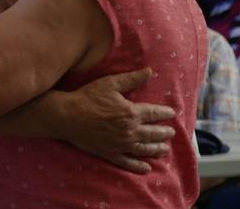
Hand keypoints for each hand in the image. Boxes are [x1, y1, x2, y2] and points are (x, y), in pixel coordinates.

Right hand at [59, 68, 175, 173]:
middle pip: (153, 133)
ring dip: (157, 149)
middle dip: (164, 132)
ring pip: (144, 149)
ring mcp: (121, 145)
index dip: (164, 113)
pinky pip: (128, 163)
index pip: (154, 113)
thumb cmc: (88, 97)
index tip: (171, 113)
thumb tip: (150, 71)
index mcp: (131, 113)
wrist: (68, 116)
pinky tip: (146, 168)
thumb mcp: (110, 83)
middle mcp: (130, 131)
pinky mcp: (110, 154)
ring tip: (164, 149)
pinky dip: (138, 166)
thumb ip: (132, 79)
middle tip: (171, 132)